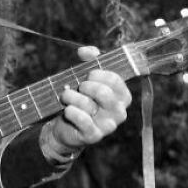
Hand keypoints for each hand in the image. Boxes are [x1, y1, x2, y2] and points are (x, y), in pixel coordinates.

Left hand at [43, 45, 132, 160]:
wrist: (66, 126)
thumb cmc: (80, 99)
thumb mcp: (86, 78)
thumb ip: (90, 61)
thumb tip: (86, 51)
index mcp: (122, 96)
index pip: (115, 80)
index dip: (98, 73)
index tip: (87, 74)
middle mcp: (119, 111)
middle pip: (104, 92)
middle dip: (85, 86)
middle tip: (77, 87)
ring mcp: (108, 125)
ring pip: (89, 104)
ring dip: (71, 97)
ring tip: (65, 97)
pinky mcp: (94, 136)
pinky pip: (83, 120)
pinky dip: (71, 112)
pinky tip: (67, 110)